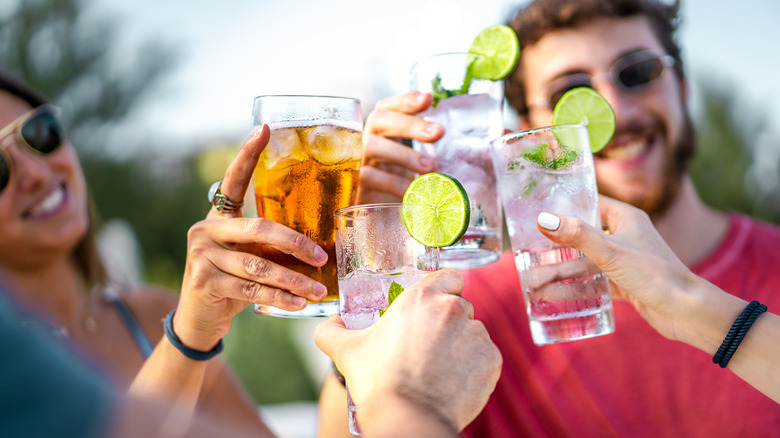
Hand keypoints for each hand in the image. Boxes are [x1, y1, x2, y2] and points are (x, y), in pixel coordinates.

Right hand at [175, 125, 328, 349]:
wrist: (196, 319)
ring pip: (259, 265)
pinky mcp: (205, 282)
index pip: (234, 180)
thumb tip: (316, 244)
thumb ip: (265, 244)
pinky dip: (279, 298)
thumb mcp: (245, 255)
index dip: (248, 154)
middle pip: (259, 228)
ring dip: (293, 279)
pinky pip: (251, 289)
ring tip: (318, 289)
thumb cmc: (230, 281)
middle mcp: (206, 230)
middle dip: (295, 243)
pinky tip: (298, 304)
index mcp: (218, 217)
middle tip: (321, 256)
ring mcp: (202, 256)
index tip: (264, 129)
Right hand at [314, 269, 501, 431]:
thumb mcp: (346, 350)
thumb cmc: (378, 381)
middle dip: (448, 323)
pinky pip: (486, 357)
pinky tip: (454, 381)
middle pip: (460, 307)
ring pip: (473, 333)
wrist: (408, 417)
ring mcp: (477, 334)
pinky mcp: (491, 360)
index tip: (434, 306)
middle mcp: (454, 309)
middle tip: (429, 345)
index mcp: (423, 297)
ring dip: (462, 345)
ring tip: (440, 368)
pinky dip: (475, 367)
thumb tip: (330, 323)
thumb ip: (332, 331)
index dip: (443, 289)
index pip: (449, 276)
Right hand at [356, 92, 442, 203]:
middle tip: (439, 132)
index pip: (386, 108)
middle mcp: (363, 142)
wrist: (368, 222)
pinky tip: (415, 191)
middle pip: (378, 119)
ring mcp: (354, 162)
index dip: (405, 101)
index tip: (429, 99)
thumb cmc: (393, 190)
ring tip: (432, 167)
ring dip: (405, 154)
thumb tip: (450, 151)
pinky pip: (370, 177)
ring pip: (373, 146)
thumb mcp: (409, 169)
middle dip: (409, 123)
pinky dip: (396, 183)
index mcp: (379, 135)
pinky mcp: (352, 185)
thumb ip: (425, 158)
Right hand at [536, 195, 696, 341]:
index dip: (565, 206)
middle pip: (583, 235)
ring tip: (534, 279)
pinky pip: (594, 281)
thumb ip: (577, 235)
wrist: (686, 312)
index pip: (590, 203)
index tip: (538, 212)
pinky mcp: (625, 283)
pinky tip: (555, 294)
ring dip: (563, 270)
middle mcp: (625, 236)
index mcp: (626, 218)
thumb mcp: (611, 252)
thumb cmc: (654, 274)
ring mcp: (625, 260)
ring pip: (586, 261)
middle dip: (557, 245)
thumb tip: (543, 219)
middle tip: (528, 250)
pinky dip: (576, 287)